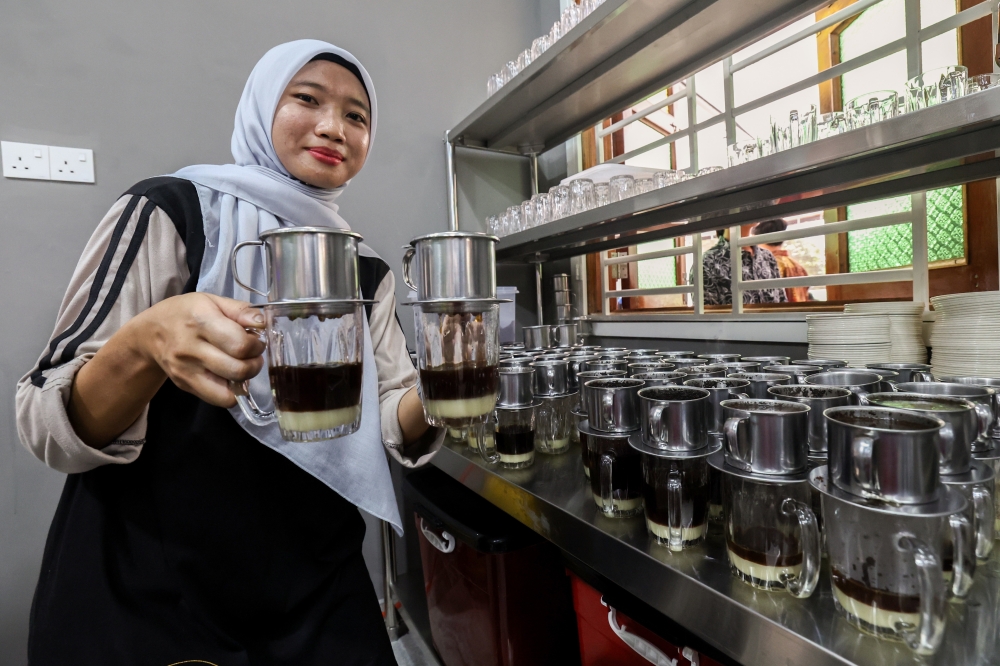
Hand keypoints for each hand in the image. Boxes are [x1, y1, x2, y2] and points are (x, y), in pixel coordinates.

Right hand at [70, 293, 266, 447]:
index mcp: (200, 321)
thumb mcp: (213, 301)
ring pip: (230, 391)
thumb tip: (263, 323)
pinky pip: (219, 399)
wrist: (150, 332)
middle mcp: (191, 348)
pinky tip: (229, 376)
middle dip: (255, 363)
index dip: (256, 345)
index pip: (240, 345)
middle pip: (238, 369)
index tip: (256, 340)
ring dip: (245, 379)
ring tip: (242, 365)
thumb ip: (241, 310)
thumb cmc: (186, 313)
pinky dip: (231, 391)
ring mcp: (186, 371)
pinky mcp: (185, 385)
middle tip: (253, 355)